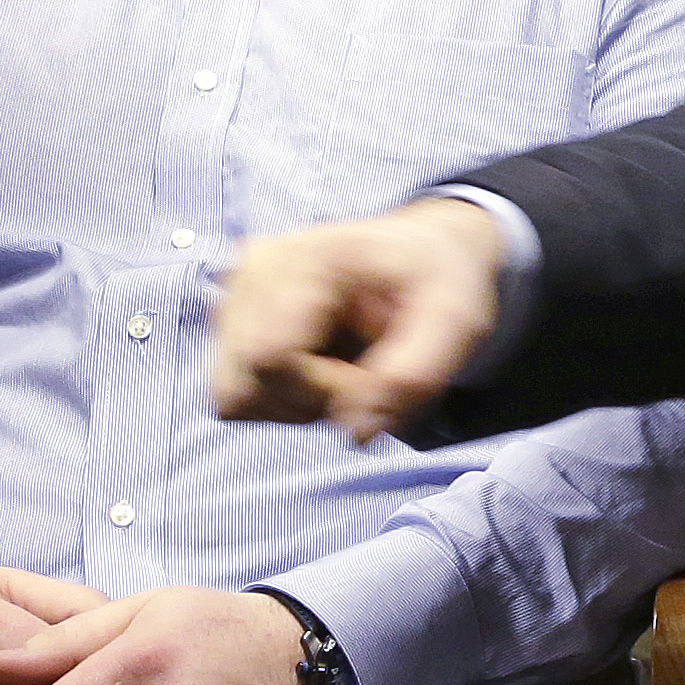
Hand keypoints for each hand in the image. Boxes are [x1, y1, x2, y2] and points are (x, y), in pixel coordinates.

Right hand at [210, 196, 505, 441]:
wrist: (423, 251)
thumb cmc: (438, 281)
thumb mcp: (455, 321)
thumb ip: (413, 377)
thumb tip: (357, 433)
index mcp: (310, 256)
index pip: (270, 358)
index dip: (324, 391)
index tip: (373, 378)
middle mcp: (256, 268)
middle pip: (244, 384)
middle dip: (306, 402)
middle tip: (360, 376)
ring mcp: (235, 293)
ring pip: (233, 395)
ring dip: (291, 404)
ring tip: (341, 369)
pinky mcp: (230, 318)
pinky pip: (234, 393)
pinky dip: (278, 398)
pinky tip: (318, 369)